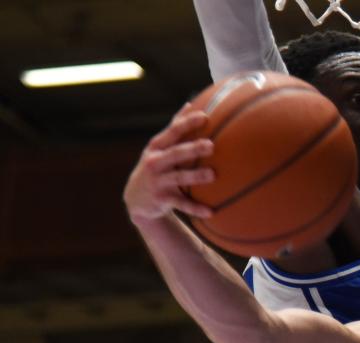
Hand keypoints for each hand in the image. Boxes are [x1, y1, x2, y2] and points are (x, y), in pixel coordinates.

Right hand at [123, 103, 215, 223]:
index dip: (187, 124)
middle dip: (192, 149)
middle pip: (175, 153)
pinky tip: (210, 211)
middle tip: (211, 146)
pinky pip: (181, 204)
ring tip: (212, 175)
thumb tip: (191, 104)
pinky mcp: (161, 200)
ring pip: (178, 178)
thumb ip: (175, 128)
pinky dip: (195, 208)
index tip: (205, 117)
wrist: (136, 198)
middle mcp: (155, 162)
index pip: (173, 132)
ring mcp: (158, 181)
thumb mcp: (160, 147)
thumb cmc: (156, 166)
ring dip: (194, 177)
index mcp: (157, 147)